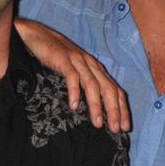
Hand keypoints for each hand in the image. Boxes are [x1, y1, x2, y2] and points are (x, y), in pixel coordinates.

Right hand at [14, 19, 129, 132]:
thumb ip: (86, 85)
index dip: (122, 109)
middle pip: (108, 89)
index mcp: (97, 69)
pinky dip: (74, 91)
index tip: (124, 127)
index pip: (116, 90)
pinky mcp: (63, 59)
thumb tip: (94, 108)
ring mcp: (78, 61)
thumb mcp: (77, 71)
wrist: (39, 36)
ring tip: (97, 123)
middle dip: (114, 110)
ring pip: (92, 84)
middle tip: (115, 129)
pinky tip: (73, 106)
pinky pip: (72, 76)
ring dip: (97, 105)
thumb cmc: (58, 57)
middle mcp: (91, 65)